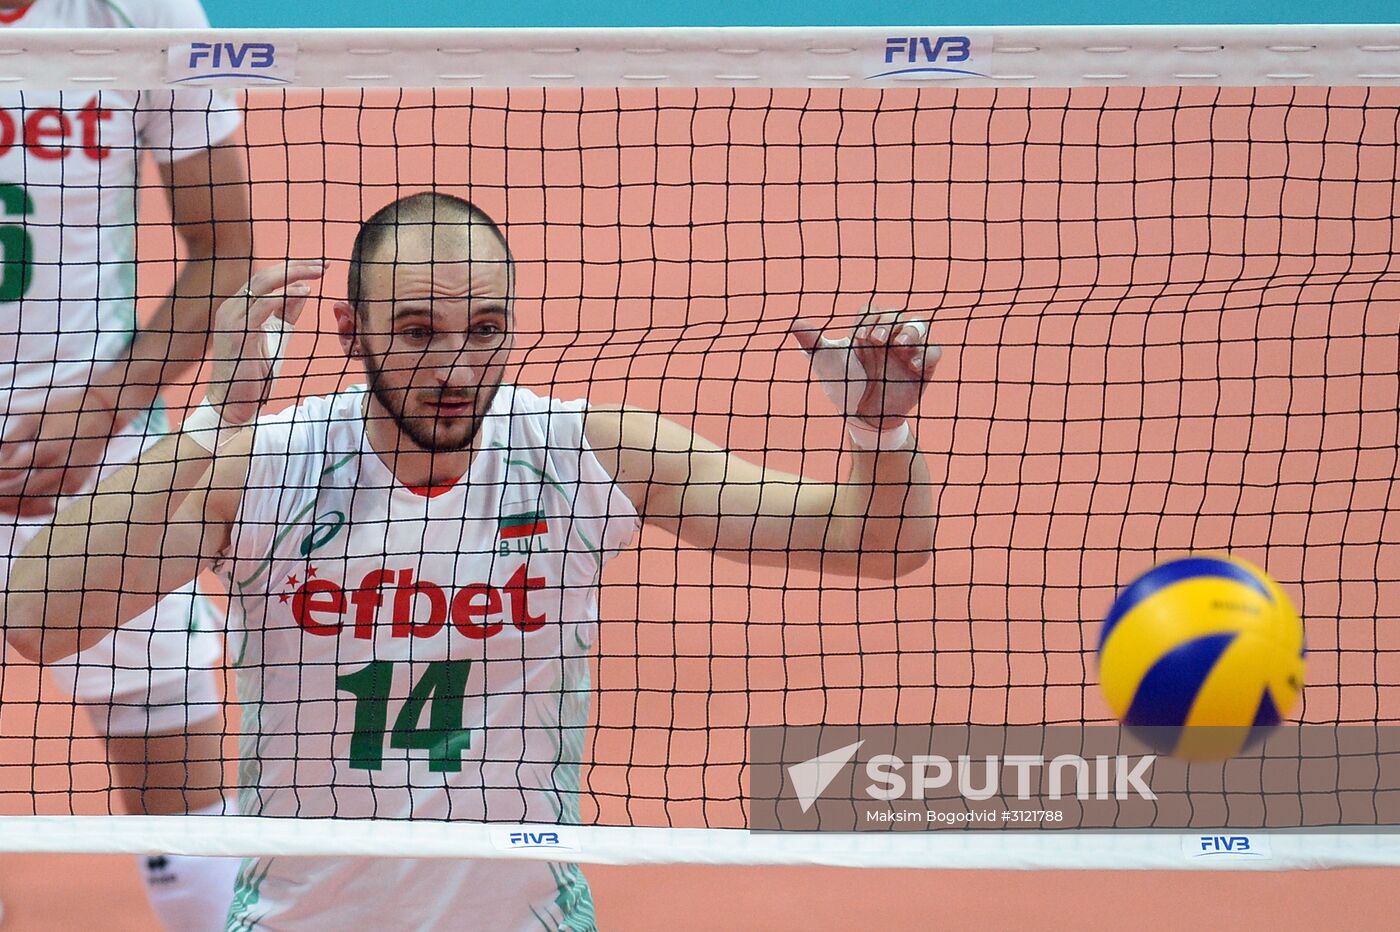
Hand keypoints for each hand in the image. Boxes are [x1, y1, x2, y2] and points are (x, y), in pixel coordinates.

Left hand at [0, 383, 125, 514]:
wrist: (101, 417)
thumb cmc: (61, 414)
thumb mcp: (32, 420)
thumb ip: (11, 442)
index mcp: (48, 447)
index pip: (11, 471)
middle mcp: (61, 467)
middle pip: (20, 492)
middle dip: (1, 497)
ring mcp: (71, 479)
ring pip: (34, 504)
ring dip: (13, 507)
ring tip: (1, 505)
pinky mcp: (75, 486)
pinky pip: (48, 503)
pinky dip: (31, 506)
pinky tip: (18, 502)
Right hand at [206, 262, 322, 426]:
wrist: (232, 403)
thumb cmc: (253, 373)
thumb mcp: (277, 337)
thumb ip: (287, 314)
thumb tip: (302, 291)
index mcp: (239, 307)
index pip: (266, 278)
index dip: (293, 269)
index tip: (319, 267)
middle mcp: (231, 307)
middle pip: (265, 275)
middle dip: (296, 266)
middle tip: (323, 265)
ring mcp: (232, 318)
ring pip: (263, 284)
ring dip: (293, 275)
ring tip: (318, 272)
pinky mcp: (238, 332)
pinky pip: (262, 305)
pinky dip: (284, 296)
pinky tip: (305, 292)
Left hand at [790, 308, 941, 429]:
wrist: (862, 416)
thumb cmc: (842, 385)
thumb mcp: (825, 363)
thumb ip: (812, 342)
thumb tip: (793, 323)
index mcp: (866, 330)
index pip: (872, 309)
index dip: (868, 319)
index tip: (859, 338)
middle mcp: (889, 336)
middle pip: (896, 314)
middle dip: (888, 324)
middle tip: (876, 341)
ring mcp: (907, 350)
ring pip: (918, 325)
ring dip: (911, 332)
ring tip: (899, 346)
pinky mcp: (923, 367)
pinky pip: (934, 350)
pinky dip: (927, 353)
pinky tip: (912, 365)